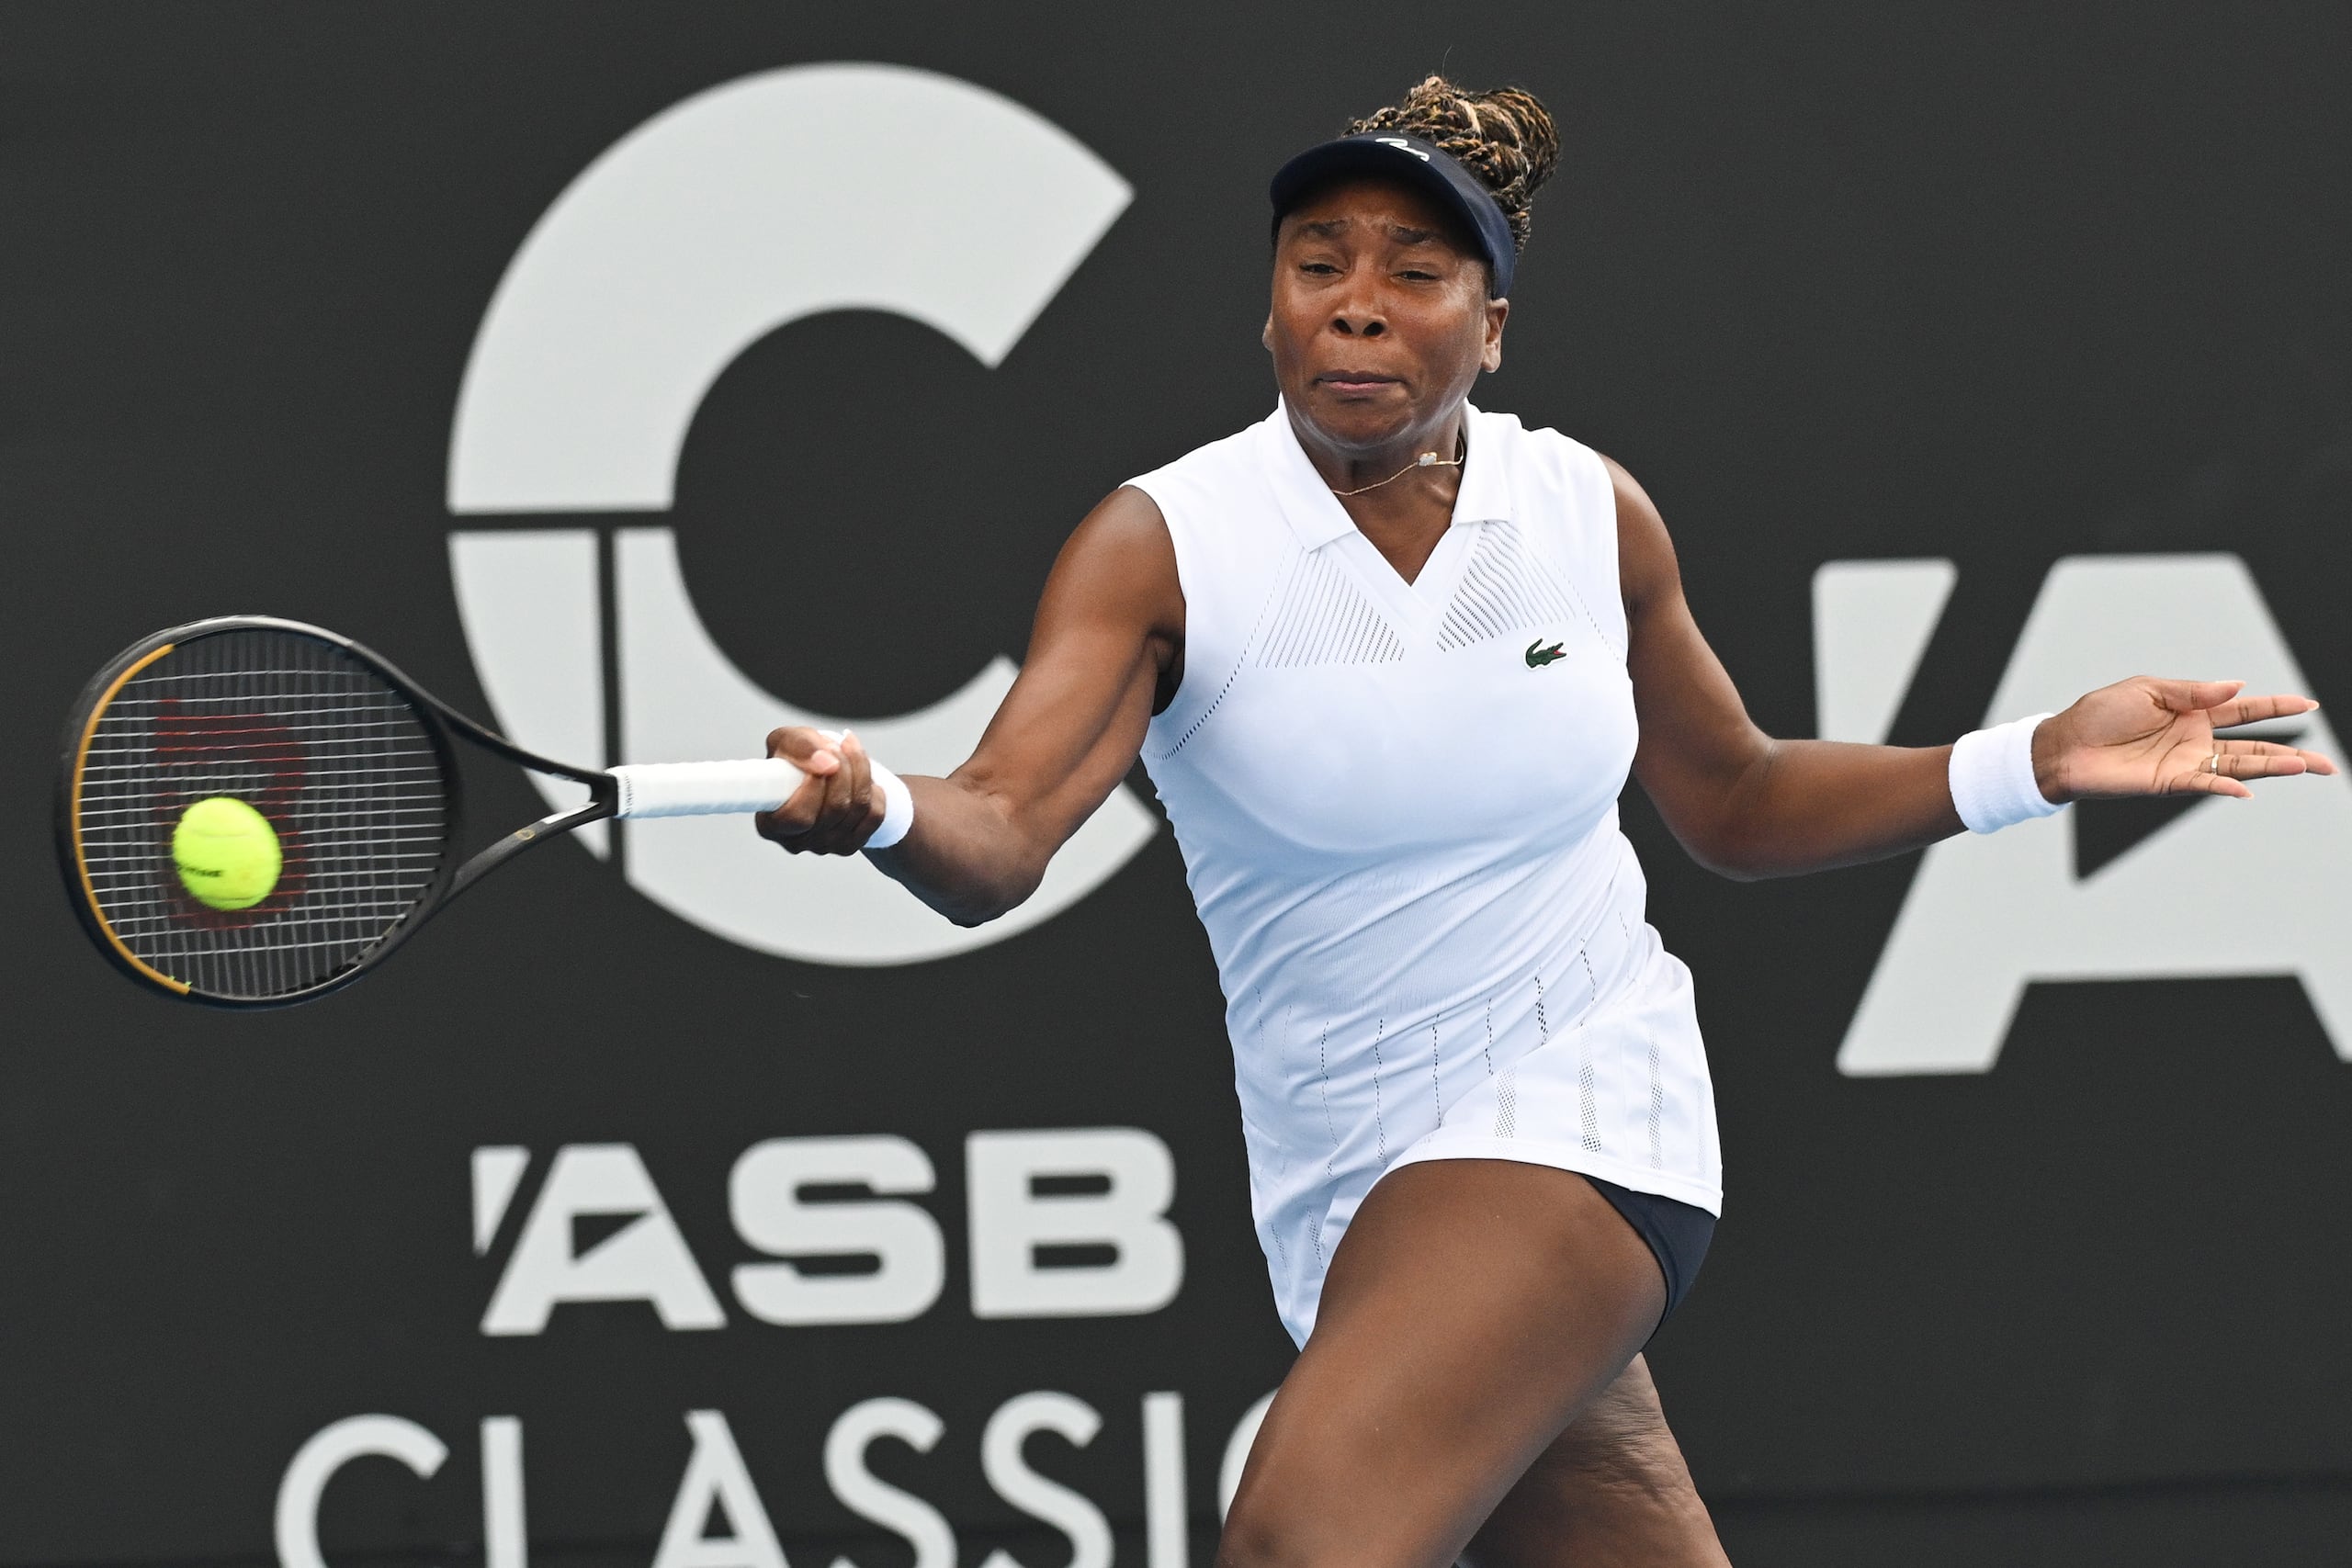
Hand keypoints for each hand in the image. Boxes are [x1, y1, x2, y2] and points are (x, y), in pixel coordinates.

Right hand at [753, 727, 886, 853]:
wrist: (821, 771)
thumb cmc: (794, 759)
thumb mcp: (786, 740)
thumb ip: (799, 747)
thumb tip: (826, 762)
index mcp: (770, 823)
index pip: (798, 816)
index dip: (814, 787)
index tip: (821, 759)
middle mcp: (796, 841)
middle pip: (834, 809)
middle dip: (843, 769)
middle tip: (837, 746)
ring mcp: (825, 846)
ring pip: (857, 808)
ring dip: (860, 771)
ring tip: (849, 750)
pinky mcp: (850, 845)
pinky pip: (874, 815)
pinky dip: (873, 790)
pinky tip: (861, 776)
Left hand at [2033, 677, 2337, 802]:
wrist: (2064, 745)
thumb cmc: (2099, 714)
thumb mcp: (2147, 690)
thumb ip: (2193, 692)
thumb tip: (2236, 686)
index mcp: (2192, 712)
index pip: (2244, 710)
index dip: (2276, 708)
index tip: (2308, 705)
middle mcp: (2195, 740)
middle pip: (2252, 747)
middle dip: (2289, 753)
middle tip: (2324, 763)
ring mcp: (2185, 763)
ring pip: (2238, 768)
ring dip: (2270, 769)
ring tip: (2303, 768)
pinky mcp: (2168, 782)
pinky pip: (2204, 785)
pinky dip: (2225, 788)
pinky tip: (2246, 790)